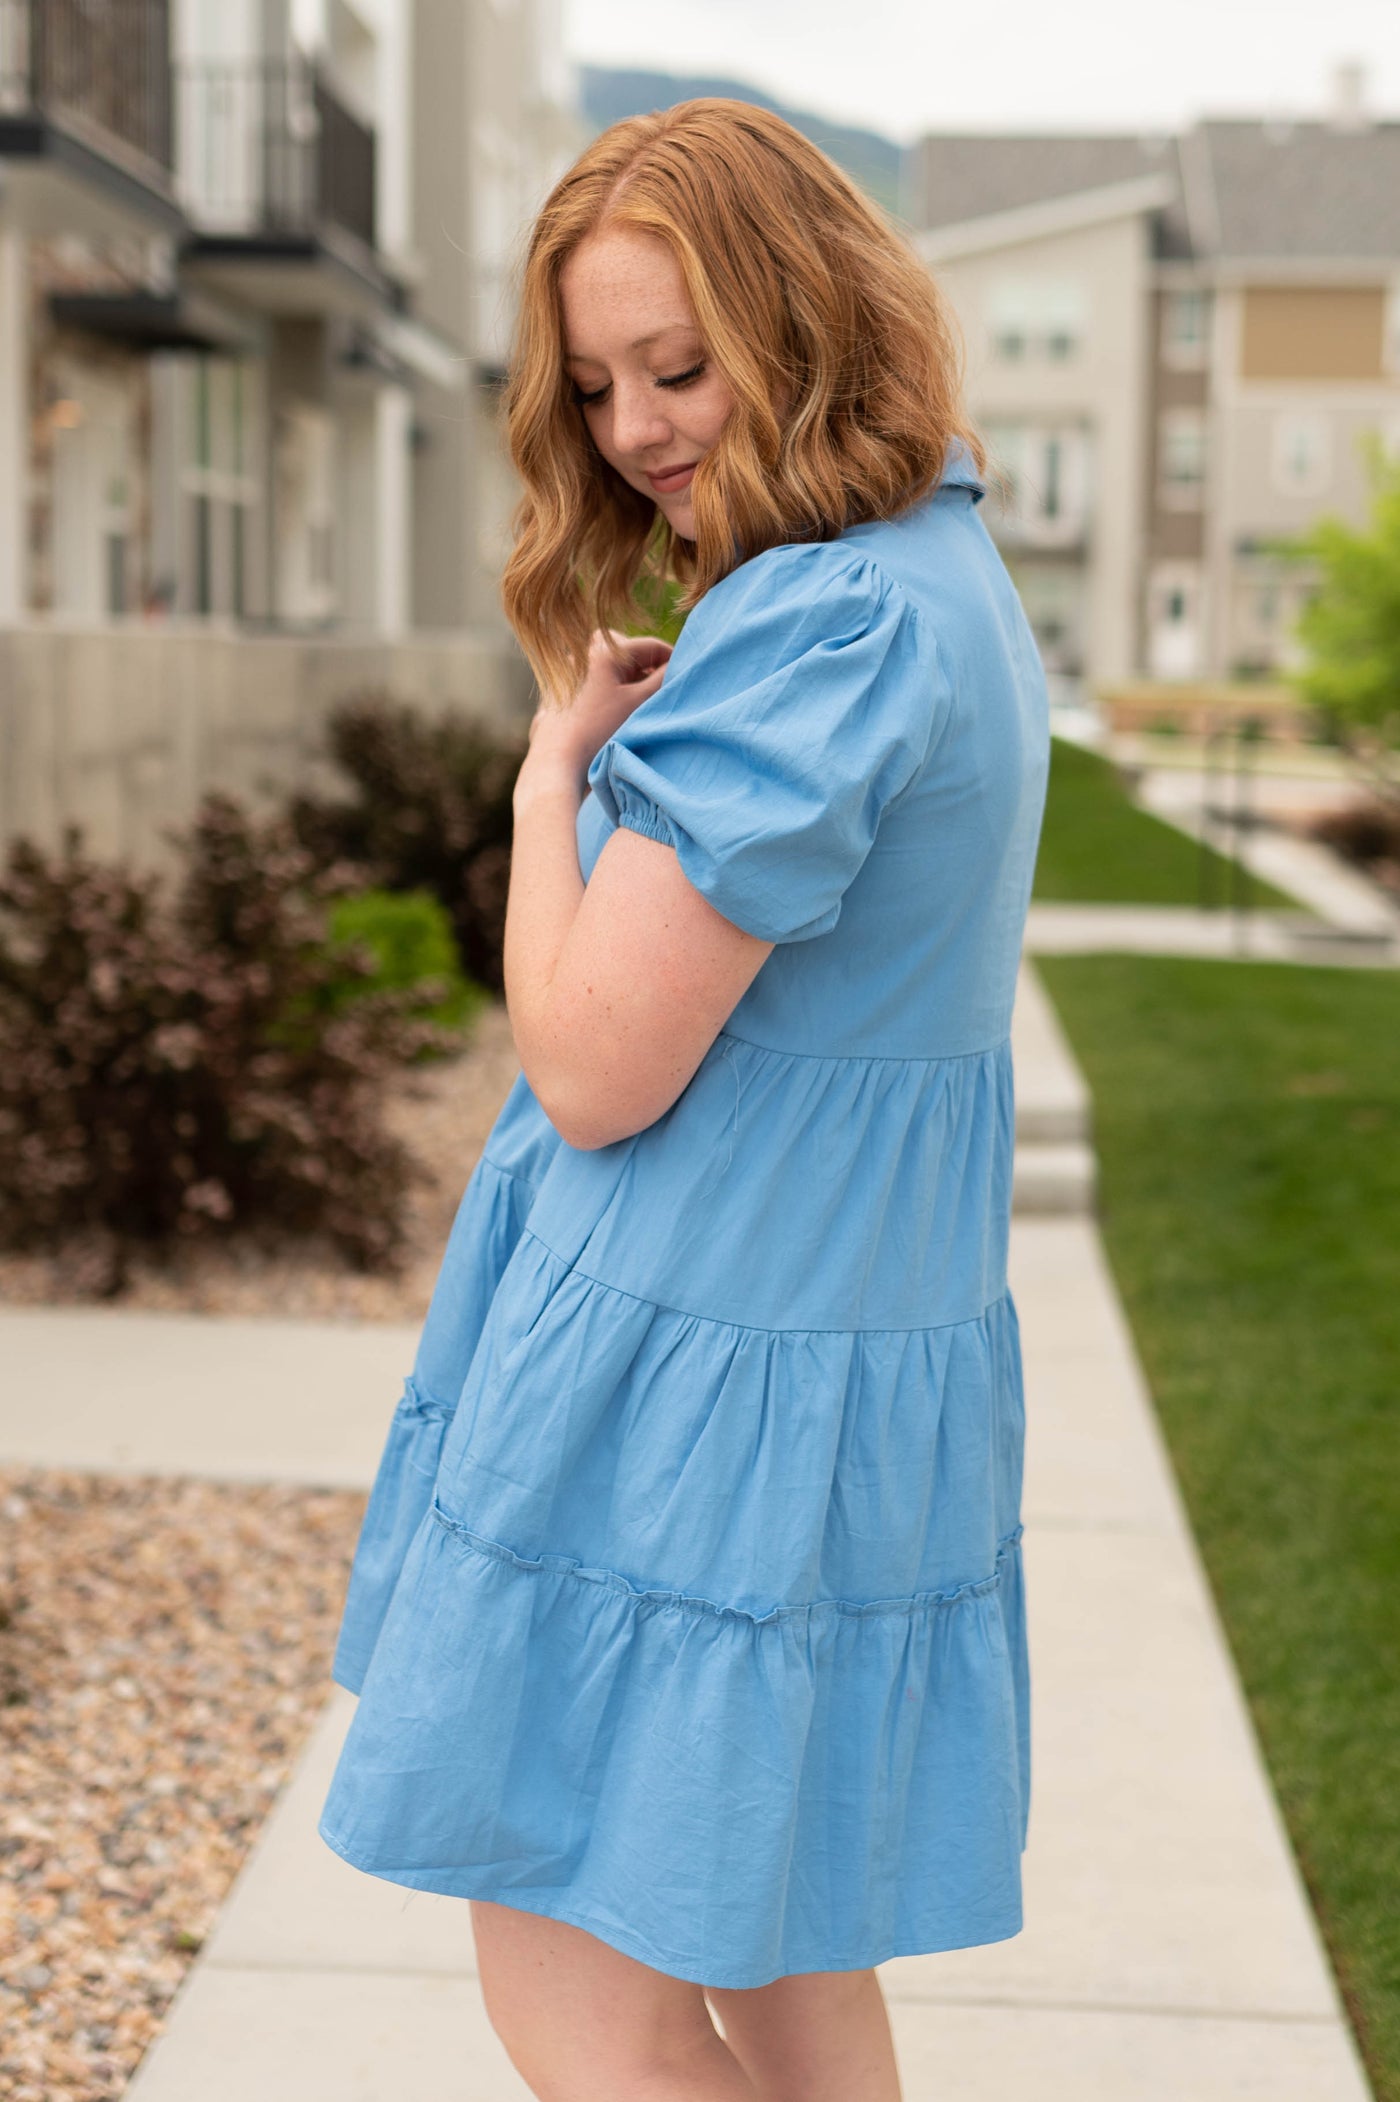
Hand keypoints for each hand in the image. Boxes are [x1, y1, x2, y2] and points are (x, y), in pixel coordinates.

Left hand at [523, 629, 673, 785]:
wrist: (557, 762)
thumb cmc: (598, 731)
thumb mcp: (638, 704)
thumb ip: (663, 680)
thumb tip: (680, 664)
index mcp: (604, 652)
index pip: (651, 646)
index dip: (672, 660)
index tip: (684, 678)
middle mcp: (583, 656)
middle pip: (627, 652)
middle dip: (646, 667)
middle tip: (658, 690)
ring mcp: (569, 675)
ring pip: (609, 668)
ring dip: (627, 680)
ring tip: (635, 705)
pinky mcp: (561, 694)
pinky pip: (593, 683)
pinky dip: (607, 692)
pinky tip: (611, 714)